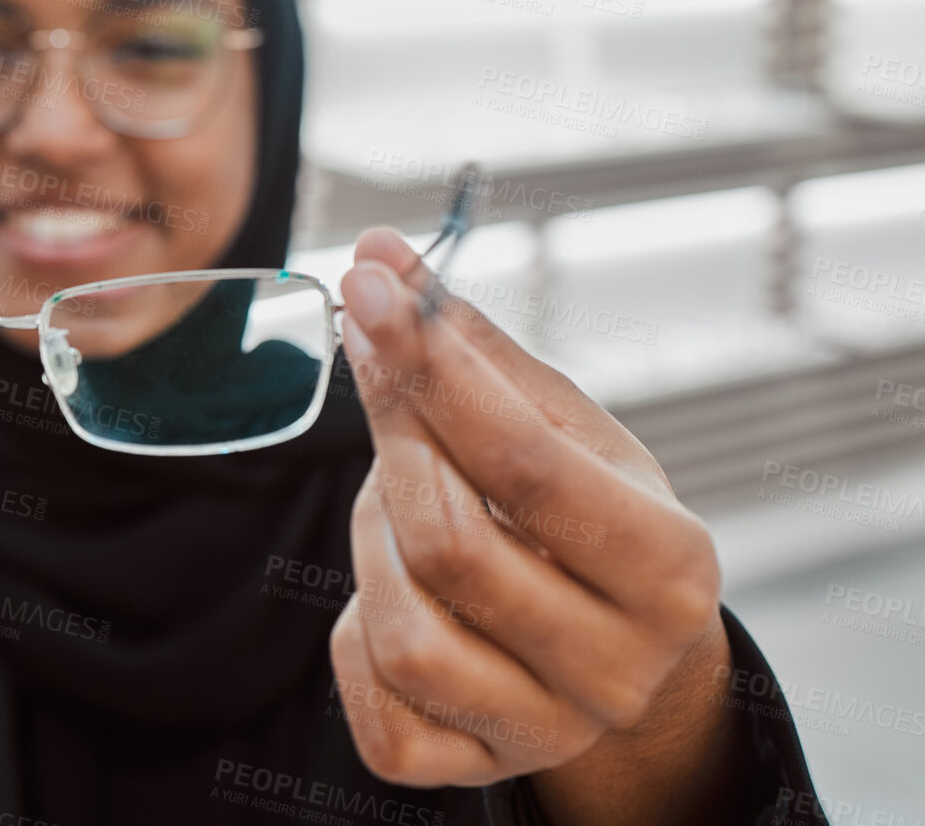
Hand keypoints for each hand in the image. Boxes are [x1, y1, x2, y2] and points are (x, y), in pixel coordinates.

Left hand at [328, 228, 736, 816]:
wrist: (616, 652)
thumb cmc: (583, 518)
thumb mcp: (564, 429)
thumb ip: (472, 349)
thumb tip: (380, 255)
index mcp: (668, 567)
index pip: (526, 462)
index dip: (431, 369)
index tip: (368, 287)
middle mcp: (618, 668)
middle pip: (451, 543)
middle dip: (394, 444)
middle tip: (376, 371)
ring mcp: (545, 730)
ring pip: (402, 629)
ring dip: (373, 541)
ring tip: (401, 499)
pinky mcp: (468, 768)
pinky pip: (370, 699)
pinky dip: (354, 629)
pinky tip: (393, 588)